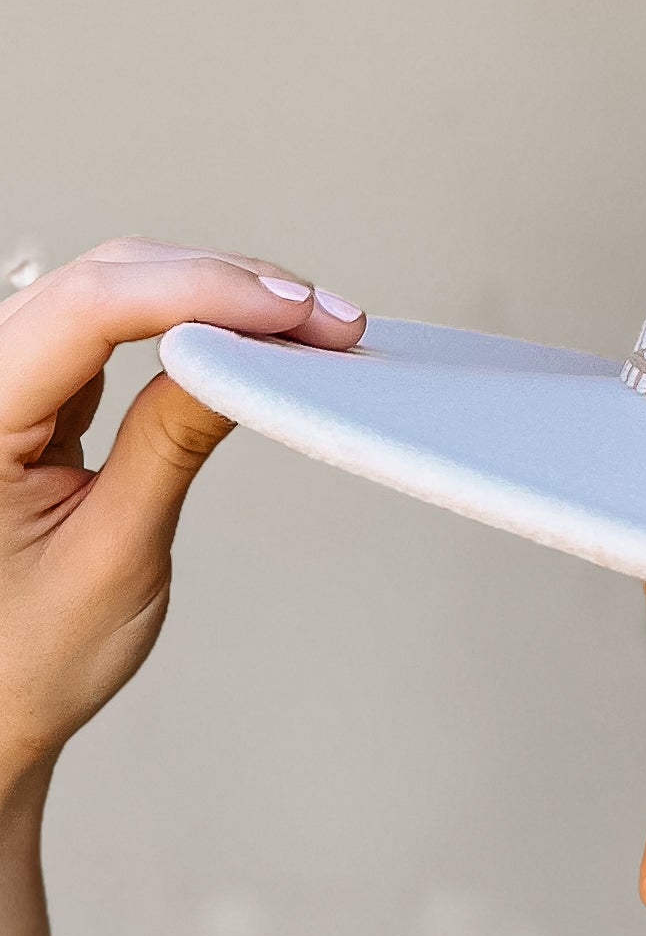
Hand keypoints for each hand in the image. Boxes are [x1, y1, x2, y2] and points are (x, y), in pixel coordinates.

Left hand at [0, 239, 364, 783]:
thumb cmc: (22, 656)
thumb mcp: (115, 553)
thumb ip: (171, 442)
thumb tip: (245, 359)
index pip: (90, 310)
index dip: (202, 293)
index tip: (295, 312)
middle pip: (102, 279)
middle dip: (220, 283)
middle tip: (324, 319)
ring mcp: (2, 380)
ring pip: (109, 288)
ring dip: (210, 292)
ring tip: (301, 326)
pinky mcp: (30, 391)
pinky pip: (106, 325)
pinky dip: (183, 320)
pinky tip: (244, 334)